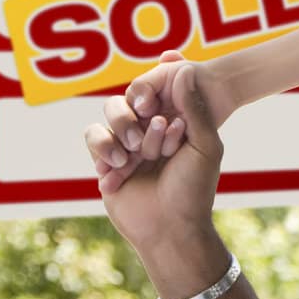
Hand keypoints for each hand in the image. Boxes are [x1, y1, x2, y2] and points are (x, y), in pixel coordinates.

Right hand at [85, 51, 223, 254]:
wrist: (170, 229)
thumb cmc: (194, 188)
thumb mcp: (204, 145)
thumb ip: (194, 107)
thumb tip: (186, 69)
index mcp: (175, 122)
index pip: (159, 93)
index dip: (159, 103)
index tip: (167, 124)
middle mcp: (150, 129)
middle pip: (132, 100)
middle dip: (140, 122)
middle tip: (149, 147)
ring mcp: (127, 144)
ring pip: (110, 114)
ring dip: (122, 133)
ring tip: (132, 159)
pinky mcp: (105, 161)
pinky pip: (93, 137)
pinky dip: (106, 152)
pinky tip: (122, 171)